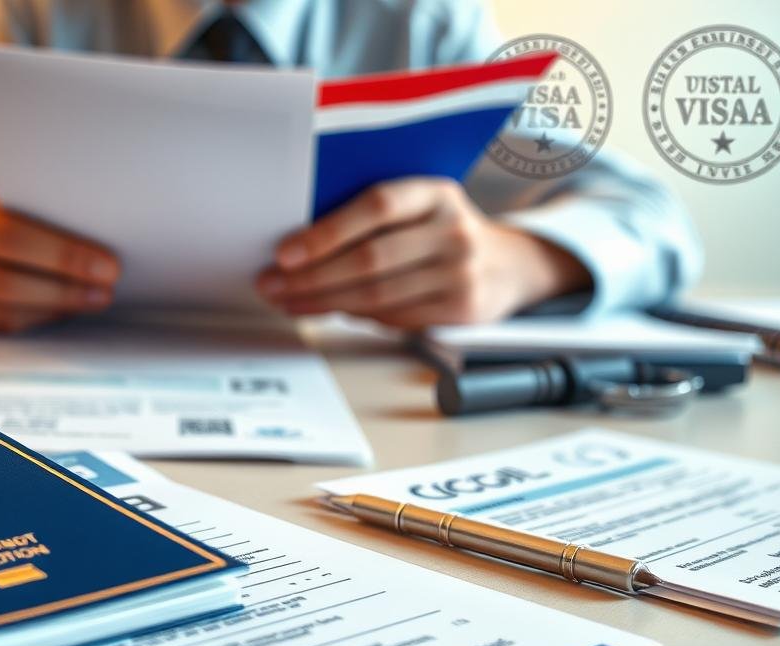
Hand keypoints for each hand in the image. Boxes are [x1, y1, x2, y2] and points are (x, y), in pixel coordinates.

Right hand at [0, 171, 119, 331]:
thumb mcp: (12, 189)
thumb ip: (43, 204)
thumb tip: (103, 234)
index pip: (14, 235)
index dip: (65, 256)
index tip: (109, 265)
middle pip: (7, 279)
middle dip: (65, 288)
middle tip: (106, 290)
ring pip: (5, 307)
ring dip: (57, 307)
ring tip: (94, 300)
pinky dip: (38, 318)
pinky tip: (64, 309)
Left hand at [256, 177, 589, 328]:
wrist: (509, 265)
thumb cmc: (441, 230)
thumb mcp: (419, 206)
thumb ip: (372, 213)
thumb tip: (300, 241)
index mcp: (435, 193)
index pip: (375, 207)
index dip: (325, 232)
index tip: (283, 253)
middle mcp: (452, 231)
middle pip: (369, 259)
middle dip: (310, 276)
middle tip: (271, 284)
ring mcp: (459, 273)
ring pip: (375, 295)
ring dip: (321, 302)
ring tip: (287, 301)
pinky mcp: (459, 310)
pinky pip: (391, 318)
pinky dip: (351, 315)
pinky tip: (324, 309)